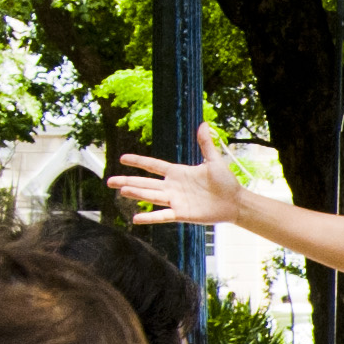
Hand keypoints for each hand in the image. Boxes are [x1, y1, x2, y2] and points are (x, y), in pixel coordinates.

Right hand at [113, 145, 246, 229]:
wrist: (235, 202)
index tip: (122, 158)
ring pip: (151, 196)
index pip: (153, 165)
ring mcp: (175, 200)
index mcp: (178, 172)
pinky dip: (150, 217)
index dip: (138, 161)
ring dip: (136, 193)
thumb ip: (205, 144)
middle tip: (109, 181)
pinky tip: (135, 219)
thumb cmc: (225, 182)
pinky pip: (162, 216)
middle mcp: (172, 186)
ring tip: (121, 190)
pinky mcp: (181, 214)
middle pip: (145, 182)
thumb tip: (203, 123)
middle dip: (127, 180)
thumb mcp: (214, 161)